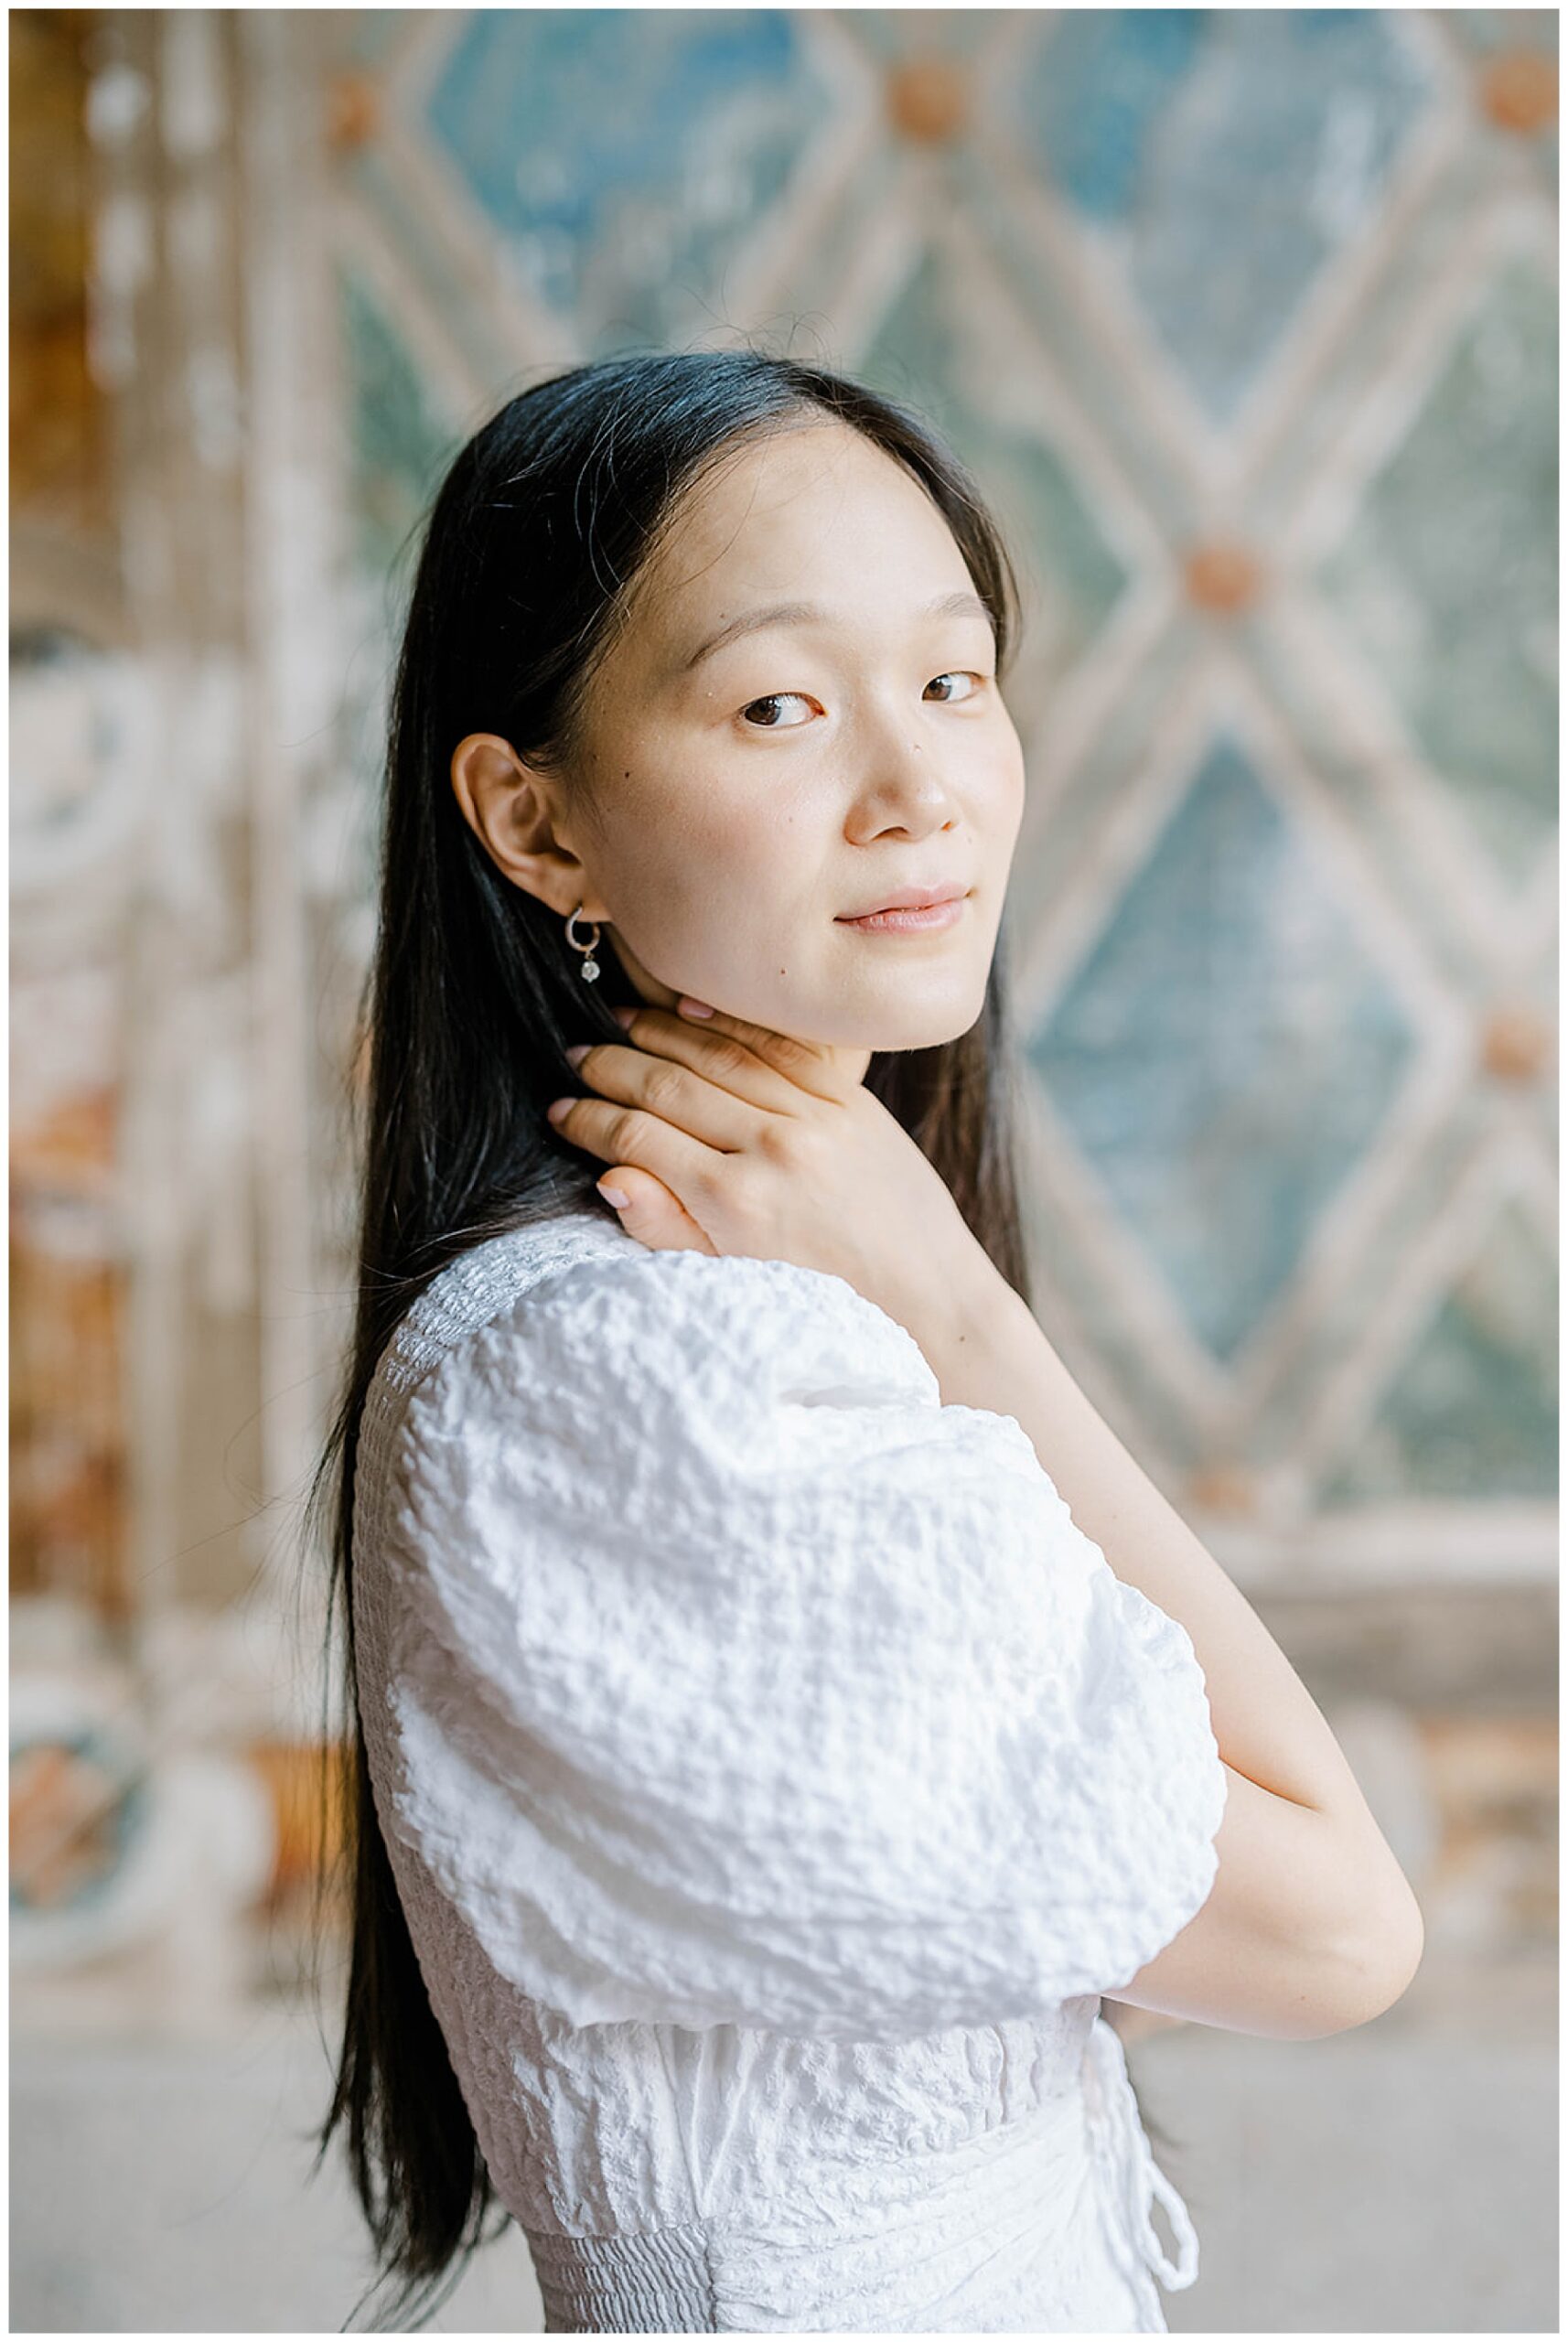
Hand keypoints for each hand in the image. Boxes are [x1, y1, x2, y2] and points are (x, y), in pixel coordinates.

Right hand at [546, 997, 1000, 1338]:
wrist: (928, 1294)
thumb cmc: (828, 1300)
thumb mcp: (739, 1281)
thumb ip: (670, 1228)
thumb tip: (609, 1177)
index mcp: (738, 1204)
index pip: (638, 1140)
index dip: (589, 1122)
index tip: (558, 1113)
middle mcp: (775, 1150)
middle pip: (669, 1087)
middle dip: (610, 1068)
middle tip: (573, 1058)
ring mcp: (817, 1118)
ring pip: (717, 1057)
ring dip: (659, 1034)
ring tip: (618, 1025)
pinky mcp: (850, 1100)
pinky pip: (777, 1047)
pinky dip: (728, 1025)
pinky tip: (690, 1011)